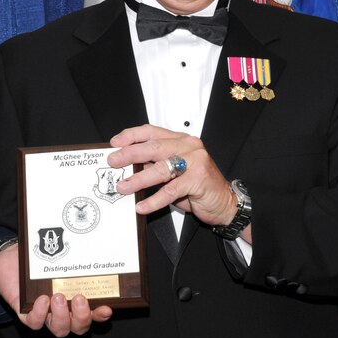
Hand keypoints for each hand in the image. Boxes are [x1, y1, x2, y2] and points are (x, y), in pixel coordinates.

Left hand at [0, 244, 112, 335]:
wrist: (8, 257)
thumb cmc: (38, 256)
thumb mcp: (58, 253)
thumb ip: (73, 250)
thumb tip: (92, 233)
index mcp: (75, 298)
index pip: (94, 314)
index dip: (101, 315)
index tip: (106, 307)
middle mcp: (63, 309)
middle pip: (79, 326)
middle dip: (82, 316)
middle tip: (79, 298)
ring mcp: (45, 313)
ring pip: (59, 329)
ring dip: (62, 317)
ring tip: (57, 297)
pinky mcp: (26, 313)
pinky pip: (35, 322)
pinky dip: (39, 314)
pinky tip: (42, 300)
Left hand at [108, 124, 245, 239]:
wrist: (224, 202)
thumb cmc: (196, 186)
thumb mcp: (173, 171)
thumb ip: (154, 164)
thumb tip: (127, 163)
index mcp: (180, 140)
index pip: (152, 131)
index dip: (131, 135)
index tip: (114, 143)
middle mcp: (188, 146)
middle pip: (154, 147)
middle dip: (130, 154)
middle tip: (113, 161)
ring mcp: (195, 161)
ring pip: (160, 168)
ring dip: (138, 179)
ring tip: (122, 186)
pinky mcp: (198, 180)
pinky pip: (170, 191)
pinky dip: (154, 200)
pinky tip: (142, 206)